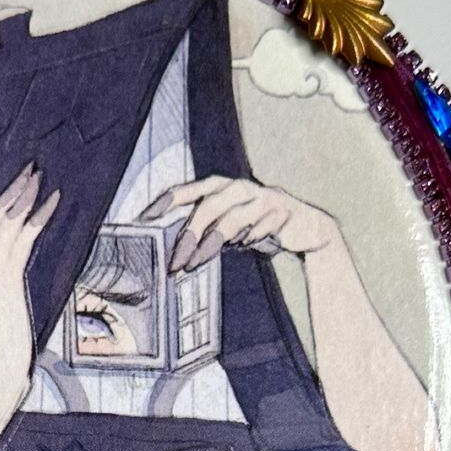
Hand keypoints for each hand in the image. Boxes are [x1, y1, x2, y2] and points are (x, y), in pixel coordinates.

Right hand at [0, 163, 59, 408]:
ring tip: (41, 176)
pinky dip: (40, 216)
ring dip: (26, 195)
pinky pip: (24, 238)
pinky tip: (52, 201)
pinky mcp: (7, 281)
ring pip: (7, 223)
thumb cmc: (0, 354)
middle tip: (28, 168)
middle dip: (12, 189)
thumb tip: (11, 283)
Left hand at [140, 176, 338, 270]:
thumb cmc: (257, 225)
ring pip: (232, 217)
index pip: (187, 190)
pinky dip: (252, 237)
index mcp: (221, 187)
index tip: (144, 218)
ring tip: (196, 263)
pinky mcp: (282, 212)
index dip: (165, 202)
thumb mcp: (227, 226)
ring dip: (211, 243)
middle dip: (188, 235)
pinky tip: (246, 247)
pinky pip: (262, 225)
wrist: (306, 228)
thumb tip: (175, 251)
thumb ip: (204, 230)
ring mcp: (262, 198)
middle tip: (175, 263)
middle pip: (207, 206)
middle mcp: (239, 188)